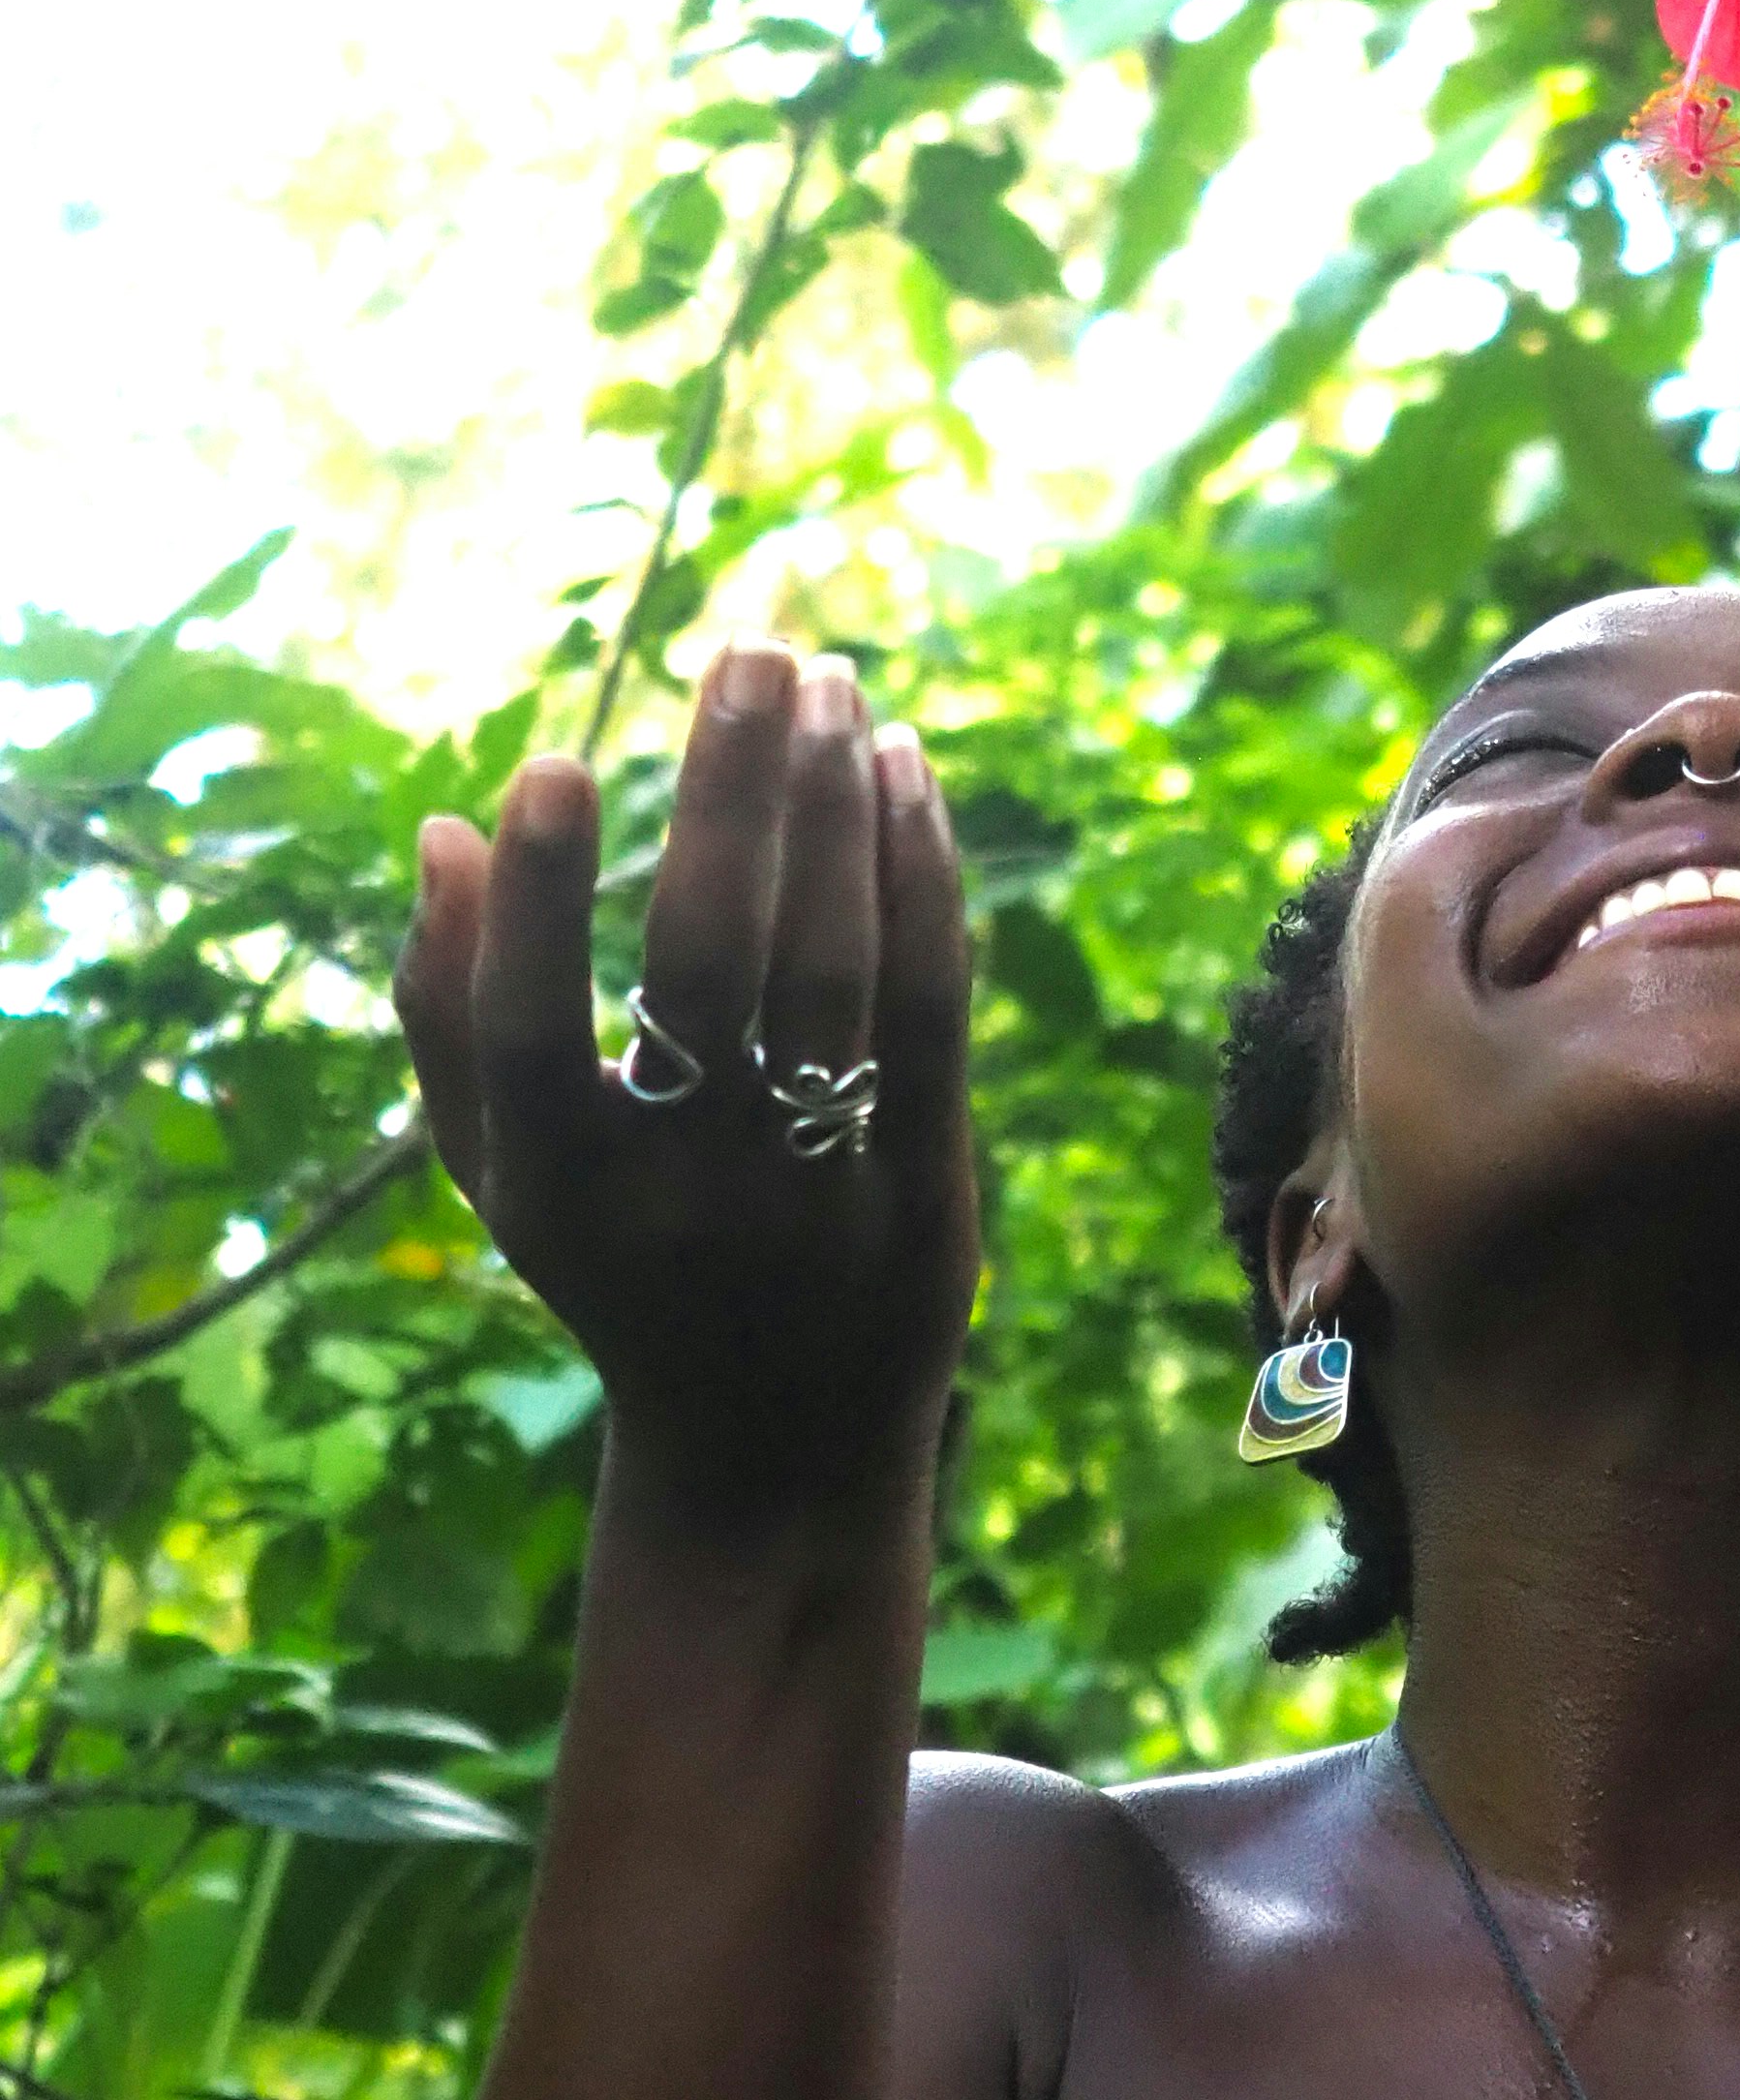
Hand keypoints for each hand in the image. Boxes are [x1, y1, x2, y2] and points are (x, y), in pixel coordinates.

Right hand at [394, 645, 977, 1520]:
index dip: (541, 899)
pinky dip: (920, 880)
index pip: (527, 1028)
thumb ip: (449, 1012)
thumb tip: (449, 830)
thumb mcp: (504, 1176)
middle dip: (734, 793)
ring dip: (838, 807)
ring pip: (834, 968)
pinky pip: (930, 1005)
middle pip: (709, 964)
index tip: (561, 761)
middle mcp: (684, 1188)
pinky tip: (905, 777)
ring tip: (835, 686)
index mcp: (555, 1186)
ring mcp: (817, 1190)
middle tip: (753, 651)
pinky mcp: (929, 1185)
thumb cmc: (619, 1270)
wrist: (774, 1448)